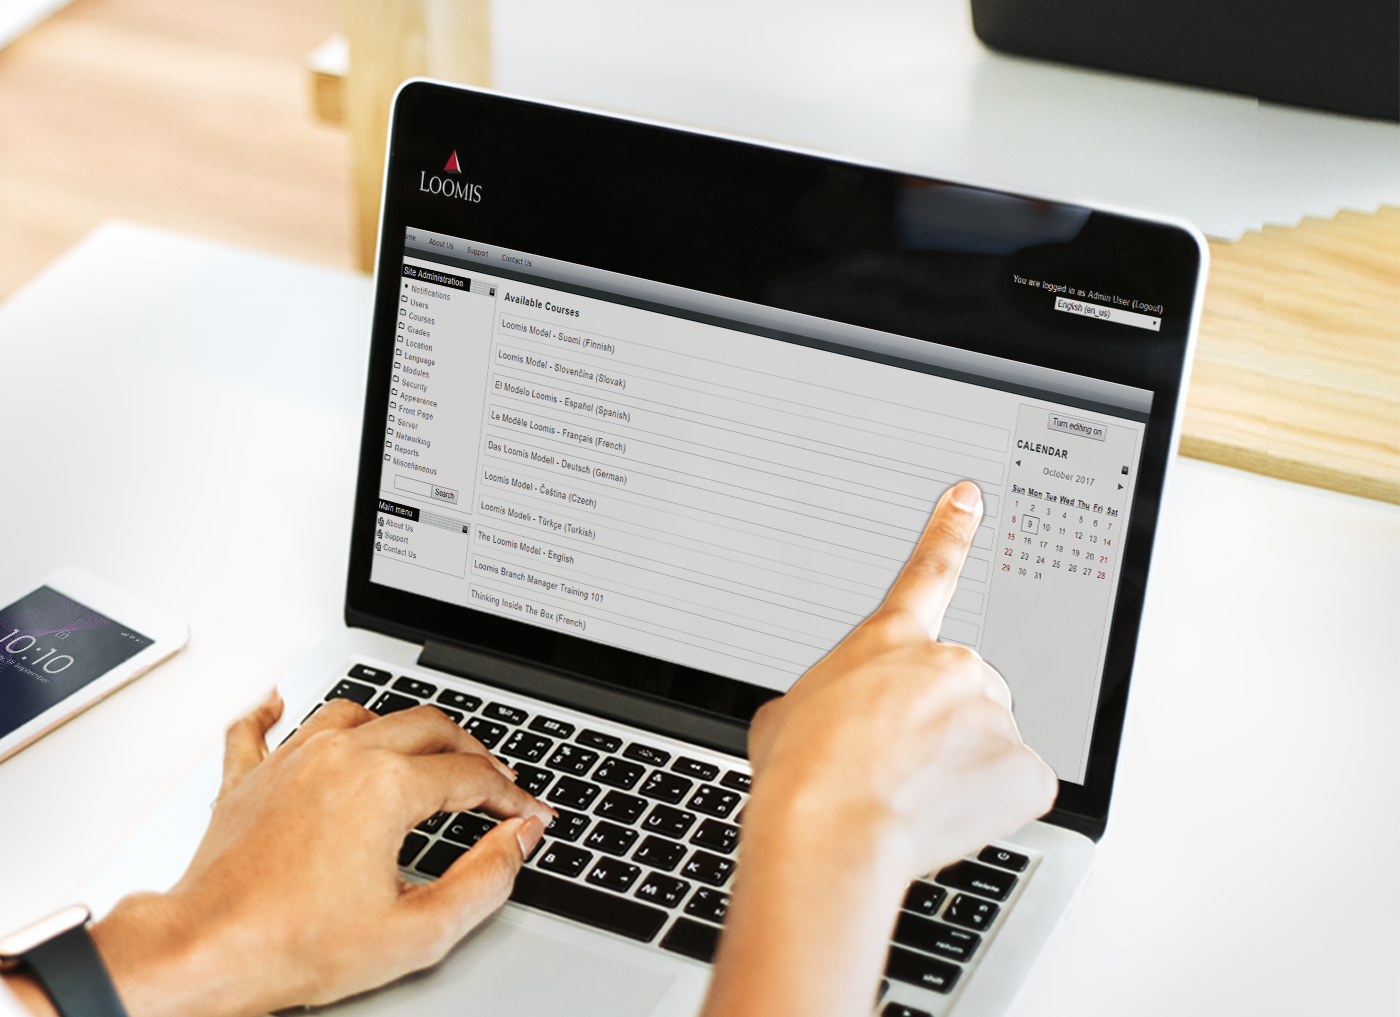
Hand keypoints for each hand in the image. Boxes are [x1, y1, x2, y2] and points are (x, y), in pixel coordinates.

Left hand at [87, 695, 554, 1016]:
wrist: (203, 952)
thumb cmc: (293, 945)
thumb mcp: (417, 931)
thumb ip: (485, 879)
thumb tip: (518, 840)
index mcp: (386, 787)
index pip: (473, 775)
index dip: (512, 796)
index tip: (527, 813)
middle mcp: (342, 756)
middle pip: (428, 727)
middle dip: (472, 751)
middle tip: (492, 779)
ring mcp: (291, 761)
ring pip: (359, 713)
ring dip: (398, 726)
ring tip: (421, 747)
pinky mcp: (247, 779)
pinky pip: (258, 726)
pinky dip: (273, 711)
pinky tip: (277, 702)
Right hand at [704, 480, 1057, 1016]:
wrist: (831, 831)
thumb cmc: (801, 777)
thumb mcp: (787, 717)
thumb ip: (826, 698)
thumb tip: (827, 720)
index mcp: (890, 642)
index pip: (928, 571)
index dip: (950, 531)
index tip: (970, 497)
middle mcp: (951, 663)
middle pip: (962, 689)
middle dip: (941, 724)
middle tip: (896, 768)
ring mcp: (993, 712)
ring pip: (988, 740)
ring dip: (960, 768)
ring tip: (910, 798)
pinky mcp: (1025, 767)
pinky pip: (1015, 786)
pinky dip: (988, 806)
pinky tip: (944, 816)